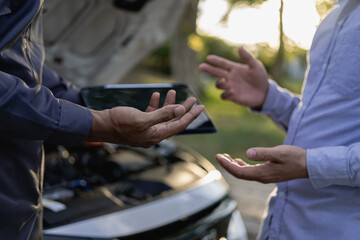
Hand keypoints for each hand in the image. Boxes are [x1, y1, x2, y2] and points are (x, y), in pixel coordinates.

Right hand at [86, 90, 203, 146]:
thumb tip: (180, 110)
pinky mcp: (139, 124)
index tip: (201, 106)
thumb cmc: (119, 123)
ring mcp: (146, 129)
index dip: (191, 115)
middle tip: (193, 98)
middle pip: (174, 120)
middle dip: (183, 109)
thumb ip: (162, 115)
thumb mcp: (142, 119)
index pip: (179, 124)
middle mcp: (154, 134)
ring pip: (163, 116)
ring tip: (172, 92)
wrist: (100, 125)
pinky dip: (155, 105)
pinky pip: (151, 114)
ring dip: (168, 104)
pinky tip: (156, 95)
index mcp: (157, 135)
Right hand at [199, 47, 268, 107]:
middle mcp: (230, 77)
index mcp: (234, 68)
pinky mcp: (232, 96)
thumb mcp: (256, 65)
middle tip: (201, 66)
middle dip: (209, 69)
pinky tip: (232, 91)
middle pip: (216, 73)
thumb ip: (247, 57)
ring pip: (218, 84)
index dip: (215, 60)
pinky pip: (224, 95)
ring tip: (225, 81)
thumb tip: (239, 47)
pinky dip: (226, 93)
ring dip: (219, 82)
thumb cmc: (260, 77)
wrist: (264, 92)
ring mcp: (230, 87)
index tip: (208, 58)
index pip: (222, 63)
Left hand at [215, 145, 307, 182]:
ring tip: (225, 157)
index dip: (226, 165)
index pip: (239, 172)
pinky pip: (251, 172)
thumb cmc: (295, 157)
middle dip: (227, 165)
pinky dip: (243, 166)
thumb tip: (247, 153)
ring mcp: (265, 176)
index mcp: (262, 173)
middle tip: (218, 156)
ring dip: (234, 165)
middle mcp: (262, 177)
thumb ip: (263, 153)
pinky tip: (239, 160)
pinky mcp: (268, 173)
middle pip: (239, 174)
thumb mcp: (279, 152)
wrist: (309, 165)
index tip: (217, 157)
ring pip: (245, 173)